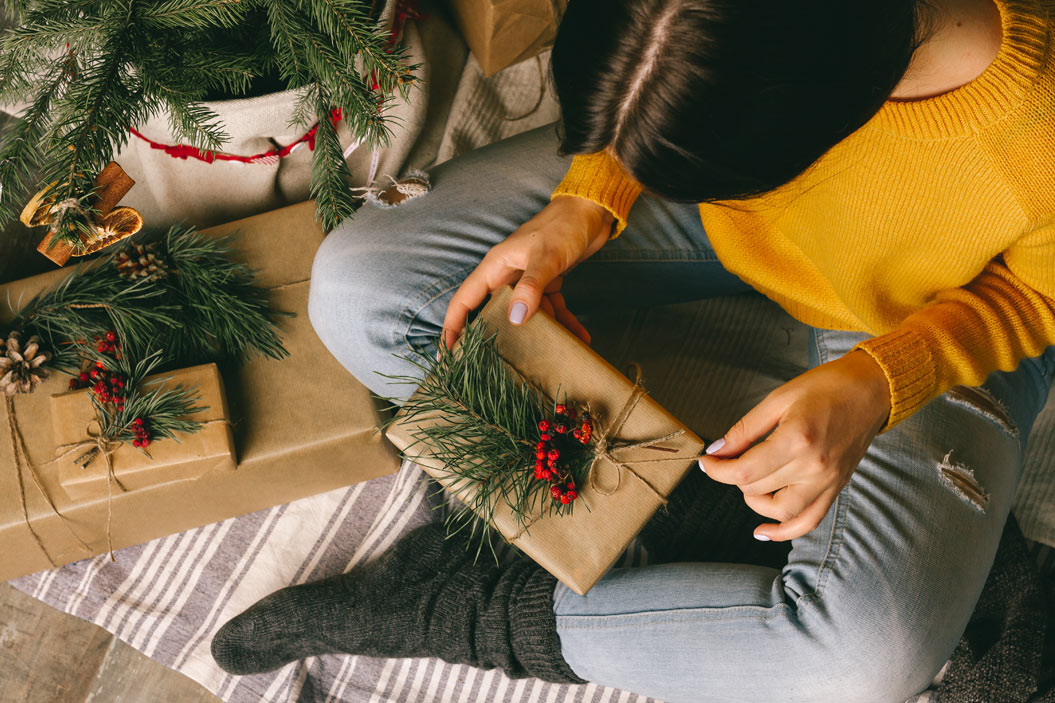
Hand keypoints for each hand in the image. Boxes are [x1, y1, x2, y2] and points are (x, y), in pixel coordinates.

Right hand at [441, 196, 613, 348]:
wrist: (591, 210)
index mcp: (496, 267)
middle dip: (492, 340)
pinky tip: (580, 339)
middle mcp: (508, 276)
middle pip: (492, 313)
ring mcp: (528, 281)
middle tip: (489, 369)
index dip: (452, 328)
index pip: (465, 301)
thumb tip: (515, 319)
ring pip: (525, 316)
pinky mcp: (549, 284)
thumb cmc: (563, 226)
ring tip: (544, 360)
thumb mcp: (546, 256)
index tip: (446, 355)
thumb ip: (531, 287)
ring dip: (538, 336)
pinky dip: (565, 324)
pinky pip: (553, 310)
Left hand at [699, 350, 890, 541]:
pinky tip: (763, 531)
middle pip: (757, 489)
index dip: (718, 470)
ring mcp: (827, 481)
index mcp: (797, 439)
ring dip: (755, 502)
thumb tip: (718, 451)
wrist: (871, 390)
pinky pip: (808, 522)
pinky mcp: (835, 488)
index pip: (745, 470)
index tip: (707, 462)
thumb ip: (745, 429)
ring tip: (749, 482)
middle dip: (733, 476)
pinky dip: (784, 532)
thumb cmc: (826, 388)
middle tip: (727, 460)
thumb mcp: (778, 399)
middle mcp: (813, 467)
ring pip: (780, 512)